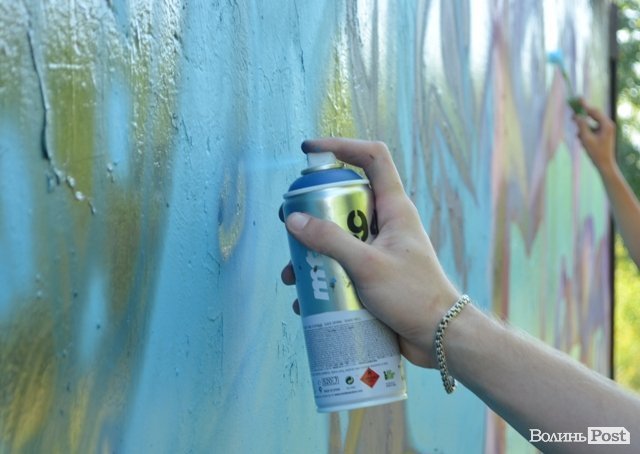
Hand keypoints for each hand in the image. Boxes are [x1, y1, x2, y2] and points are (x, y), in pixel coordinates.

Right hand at [280, 138, 460, 367]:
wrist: (439, 338)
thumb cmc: (413, 296)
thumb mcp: (367, 265)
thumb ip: (331, 241)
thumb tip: (294, 219)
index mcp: (394, 209)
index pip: (372, 159)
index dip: (343, 146)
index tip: (310, 152)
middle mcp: (385, 224)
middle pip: (344, 201)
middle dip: (312, 213)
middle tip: (288, 225)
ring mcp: (378, 251)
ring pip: (337, 239)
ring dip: (311, 254)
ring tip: (292, 277)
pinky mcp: (372, 276)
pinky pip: (340, 268)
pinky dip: (321, 279)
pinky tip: (305, 302)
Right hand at [573, 99, 616, 174]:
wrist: (604, 164)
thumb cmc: (596, 152)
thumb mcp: (587, 139)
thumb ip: (582, 126)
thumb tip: (577, 116)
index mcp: (606, 124)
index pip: (594, 111)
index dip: (585, 106)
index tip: (577, 99)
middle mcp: (607, 124)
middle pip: (593, 115)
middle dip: (582, 117)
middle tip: (572, 117)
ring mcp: (605, 129)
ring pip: (591, 123)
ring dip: (583, 128)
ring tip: (579, 138)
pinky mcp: (602, 134)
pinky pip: (592, 129)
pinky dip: (585, 133)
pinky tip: (582, 141)